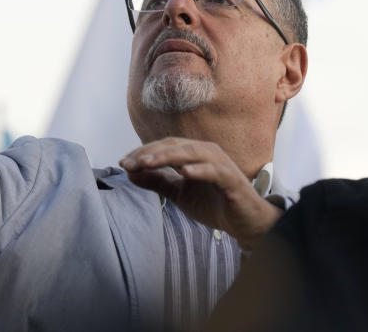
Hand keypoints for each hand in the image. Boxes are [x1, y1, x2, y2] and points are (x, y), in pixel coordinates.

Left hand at [120, 138, 282, 249]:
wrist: (244, 222)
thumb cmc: (213, 203)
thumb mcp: (179, 194)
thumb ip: (158, 182)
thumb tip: (131, 174)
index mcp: (193, 153)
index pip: (164, 146)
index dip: (143, 153)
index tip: (123, 164)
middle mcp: (206, 152)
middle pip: (174, 145)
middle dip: (150, 153)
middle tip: (129, 164)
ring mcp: (220, 163)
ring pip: (191, 153)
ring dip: (168, 156)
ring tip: (147, 163)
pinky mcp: (232, 178)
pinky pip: (215, 170)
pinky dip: (200, 169)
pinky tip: (185, 172)